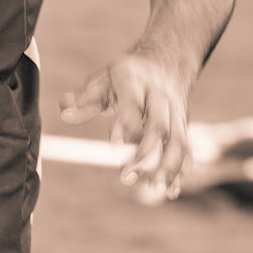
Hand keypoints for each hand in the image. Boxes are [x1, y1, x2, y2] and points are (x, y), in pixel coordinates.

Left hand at [60, 50, 190, 203]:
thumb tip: (65, 114)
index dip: (127, 125)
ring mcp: (175, 112)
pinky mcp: (183, 125)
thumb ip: (85, 100)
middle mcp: (160, 98)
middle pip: (159, 127)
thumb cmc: (125, 75)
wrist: (166, 61)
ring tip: (156, 190)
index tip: (115, 146)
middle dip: (145, 153)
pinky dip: (181, 171)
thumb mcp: (102, 79)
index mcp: (136, 83)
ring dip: (169, 167)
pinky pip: (186, 149)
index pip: (134, 106)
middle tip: (126, 177)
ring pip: (179, 140)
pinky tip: (171, 191)